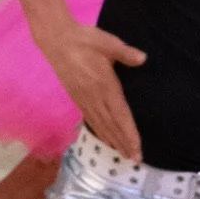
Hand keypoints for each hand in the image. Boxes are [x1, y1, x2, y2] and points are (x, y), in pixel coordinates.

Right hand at [33, 15, 145, 161]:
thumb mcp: (107, 42)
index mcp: (104, 85)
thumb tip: (143, 59)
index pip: (120, 115)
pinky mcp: (77, 98)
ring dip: (112, 141)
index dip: (129, 134)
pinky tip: (105, 138)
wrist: (56, 40)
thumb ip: (125, 52)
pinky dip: (100, 131)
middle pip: (111, 126)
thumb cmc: (83, 39)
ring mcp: (84, 99)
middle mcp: (94, 97)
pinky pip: (91, 119)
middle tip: (135, 159)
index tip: (136, 149)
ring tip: (123, 154)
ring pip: (101, 125)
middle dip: (123, 143)